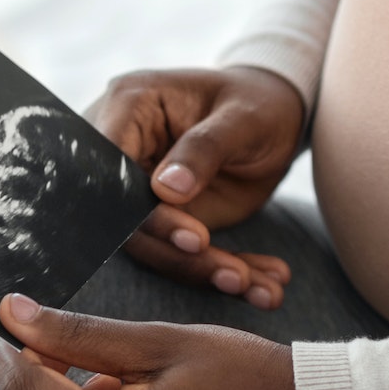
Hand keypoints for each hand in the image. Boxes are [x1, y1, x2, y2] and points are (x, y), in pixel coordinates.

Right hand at [87, 66, 305, 309]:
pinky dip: (223, 272)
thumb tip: (164, 189)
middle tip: (234, 275)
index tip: (193, 238)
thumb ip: (205, 148)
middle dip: (182, 252)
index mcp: (130, 107)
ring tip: (263, 288)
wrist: (277, 115)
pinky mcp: (165, 219)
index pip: (111, 164)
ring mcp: (142, 190)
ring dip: (208, 272)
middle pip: (128, 216)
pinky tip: (264, 288)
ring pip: (155, 245)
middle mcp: (124, 151)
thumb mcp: (244, 118)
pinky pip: (182, 254)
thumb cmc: (258, 101)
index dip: (142, 209)